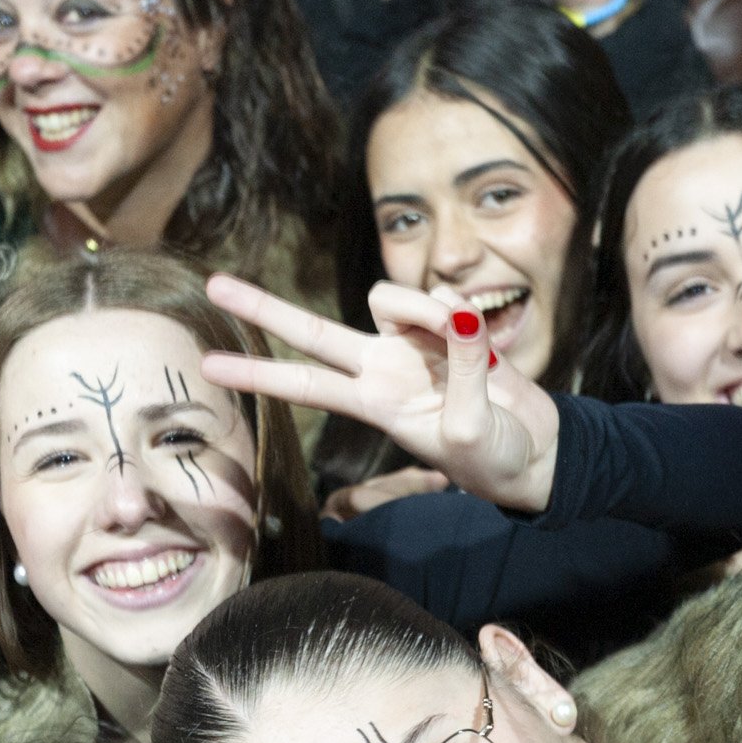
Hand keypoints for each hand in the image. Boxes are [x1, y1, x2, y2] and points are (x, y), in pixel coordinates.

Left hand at [202, 274, 564, 513]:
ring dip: (424, 308)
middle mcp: (384, 369)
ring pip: (393, 298)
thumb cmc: (493, 457)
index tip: (207, 368)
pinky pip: (447, 298)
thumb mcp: (471, 428)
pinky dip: (464, 312)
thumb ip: (465, 369)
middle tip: (213, 285)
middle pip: (313, 331)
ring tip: (464, 341)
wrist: (534, 451)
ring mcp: (413, 346)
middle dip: (264, 309)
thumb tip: (458, 317)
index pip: (306, 385)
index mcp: (377, 403)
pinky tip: (484, 340)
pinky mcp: (449, 328)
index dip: (258, 375)